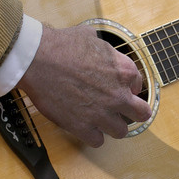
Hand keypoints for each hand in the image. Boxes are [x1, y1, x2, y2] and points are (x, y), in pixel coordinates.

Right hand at [17, 24, 149, 147]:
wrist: (37, 59)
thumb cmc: (61, 44)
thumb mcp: (91, 36)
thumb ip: (102, 48)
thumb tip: (99, 47)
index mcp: (123, 70)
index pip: (138, 85)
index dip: (128, 88)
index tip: (119, 89)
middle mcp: (118, 94)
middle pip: (141, 113)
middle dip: (133, 112)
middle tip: (121, 111)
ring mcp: (102, 113)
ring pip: (121, 131)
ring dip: (112, 126)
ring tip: (100, 120)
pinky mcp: (83, 127)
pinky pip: (98, 141)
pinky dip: (92, 136)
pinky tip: (84, 127)